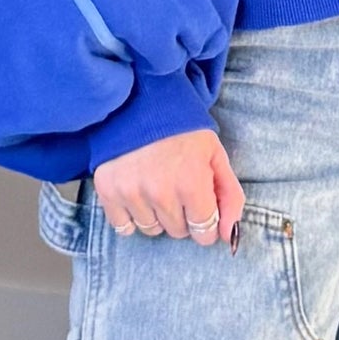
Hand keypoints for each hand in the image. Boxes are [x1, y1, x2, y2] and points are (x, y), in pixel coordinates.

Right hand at [93, 127, 245, 244]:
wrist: (140, 103)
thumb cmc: (184, 131)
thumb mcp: (216, 156)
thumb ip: (230, 197)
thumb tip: (230, 236)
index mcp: (191, 183)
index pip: (204, 232)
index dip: (207, 222)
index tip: (202, 207)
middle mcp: (159, 192)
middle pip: (177, 231)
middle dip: (183, 215)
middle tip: (178, 187)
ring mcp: (130, 192)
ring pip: (151, 229)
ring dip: (157, 215)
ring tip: (156, 186)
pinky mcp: (108, 190)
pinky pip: (123, 226)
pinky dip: (131, 216)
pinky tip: (137, 193)